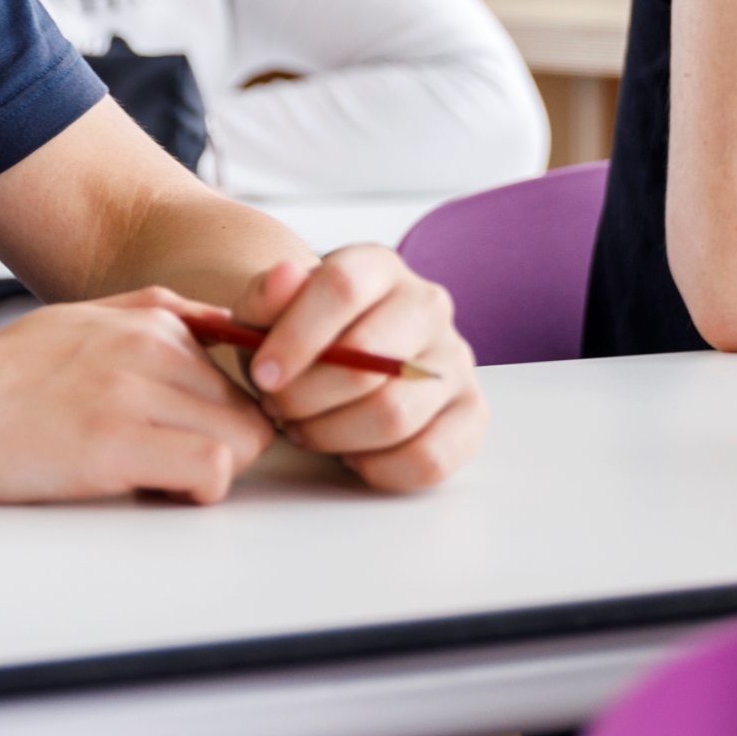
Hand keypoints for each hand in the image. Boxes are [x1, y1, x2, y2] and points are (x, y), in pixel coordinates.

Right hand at [0, 288, 273, 503]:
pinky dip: (197, 492)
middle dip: (224, 444)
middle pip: (252, 408)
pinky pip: (212, 469)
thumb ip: (153, 318)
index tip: (204, 433)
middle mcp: (150, 342)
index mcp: (150, 315)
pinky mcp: (113, 442)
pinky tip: (154, 490)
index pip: (247, 366)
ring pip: (244, 438)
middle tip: (172, 464)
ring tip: (156, 477)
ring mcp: (133, 389)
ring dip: (211, 469)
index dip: (232, 411)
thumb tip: (218, 329)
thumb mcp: (82, 321)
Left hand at [226, 246, 483, 490]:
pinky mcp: (472, 412)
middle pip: (370, 358)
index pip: (343, 287)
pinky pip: (429, 458)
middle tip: (278, 408)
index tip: (264, 375)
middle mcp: (427, 305)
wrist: (340, 362)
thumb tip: (284, 279)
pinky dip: (378, 468)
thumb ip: (265, 298)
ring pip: (395, 414)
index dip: (297, 336)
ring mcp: (456, 359)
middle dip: (308, 396)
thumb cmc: (301, 339)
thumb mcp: (268, 314)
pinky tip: (352, 453)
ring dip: (334, 435)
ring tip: (305, 430)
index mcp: (379, 267)